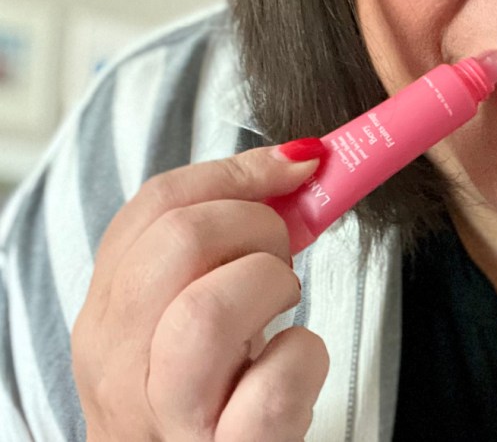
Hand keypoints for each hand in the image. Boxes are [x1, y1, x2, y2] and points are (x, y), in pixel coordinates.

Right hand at [71, 143, 329, 440]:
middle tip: (282, 257)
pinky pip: (271, 389)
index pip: (155, 204)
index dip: (238, 172)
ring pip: (208, 311)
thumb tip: (295, 164)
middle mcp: (117, 366)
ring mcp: (167, 417)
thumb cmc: (206, 392)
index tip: (299, 165)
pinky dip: (304, 359)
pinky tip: (293, 364)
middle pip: (178, 241)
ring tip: (282, 309)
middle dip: (257, 226)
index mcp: (108, 316)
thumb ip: (220, 247)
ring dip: (272, 287)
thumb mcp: (189, 315)